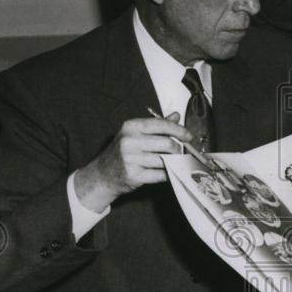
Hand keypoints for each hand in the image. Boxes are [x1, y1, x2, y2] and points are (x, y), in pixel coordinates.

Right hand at [75, 113, 192, 211]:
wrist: (103, 174)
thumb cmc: (122, 152)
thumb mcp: (135, 134)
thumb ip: (157, 125)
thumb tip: (176, 116)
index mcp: (131, 127)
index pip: (162, 124)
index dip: (179, 130)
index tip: (188, 136)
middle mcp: (129, 141)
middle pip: (167, 143)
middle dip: (179, 149)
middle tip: (181, 152)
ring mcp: (130, 159)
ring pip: (165, 160)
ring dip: (174, 162)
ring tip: (174, 162)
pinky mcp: (134, 175)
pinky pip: (160, 174)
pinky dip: (167, 174)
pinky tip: (167, 172)